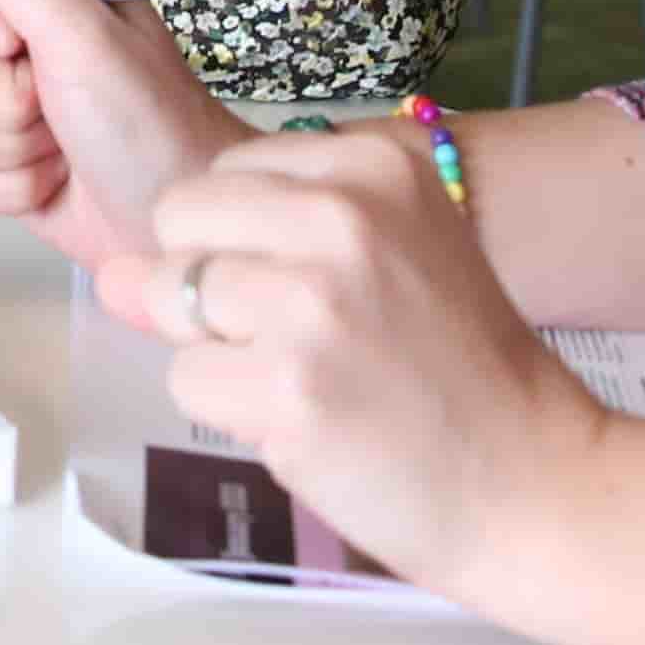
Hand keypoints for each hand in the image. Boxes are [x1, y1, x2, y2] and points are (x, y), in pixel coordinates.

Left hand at [103, 120, 608, 613]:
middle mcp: (342, 216)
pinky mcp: (287, 385)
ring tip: (312, 380)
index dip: (242, 242)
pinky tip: (310, 423)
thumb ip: (250, 247)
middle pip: (176, 223)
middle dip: (212, 287)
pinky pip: (186, 381)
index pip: (220, 175)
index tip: (321, 289)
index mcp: (372, 165)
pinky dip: (231, 413)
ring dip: (221, 353)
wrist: (533, 479)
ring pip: (172, 303)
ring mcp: (311, 300)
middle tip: (304, 339)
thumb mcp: (382, 264)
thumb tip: (111, 273)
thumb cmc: (457, 371)